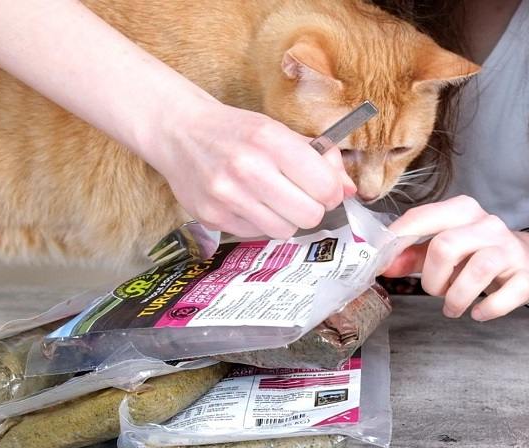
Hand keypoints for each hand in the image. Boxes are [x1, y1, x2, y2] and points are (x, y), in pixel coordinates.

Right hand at [145, 97, 355, 237]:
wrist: (179, 132)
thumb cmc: (237, 132)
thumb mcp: (279, 131)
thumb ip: (320, 158)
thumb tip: (350, 190)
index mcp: (270, 140)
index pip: (325, 186)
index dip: (331, 191)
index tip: (323, 188)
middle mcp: (248, 169)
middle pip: (309, 215)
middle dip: (312, 208)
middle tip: (301, 196)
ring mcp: (227, 196)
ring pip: (285, 230)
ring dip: (286, 218)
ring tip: (271, 198)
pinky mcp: (212, 217)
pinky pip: (256, 234)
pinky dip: (259, 222)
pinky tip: (247, 202)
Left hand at [383, 196, 528, 320]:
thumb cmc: (477, 254)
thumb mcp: (444, 247)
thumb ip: (412, 254)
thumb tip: (384, 264)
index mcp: (463, 211)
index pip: (423, 217)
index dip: (397, 239)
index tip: (379, 260)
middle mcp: (488, 225)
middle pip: (446, 246)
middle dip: (432, 279)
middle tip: (435, 291)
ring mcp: (509, 250)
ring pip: (476, 271)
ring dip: (455, 297)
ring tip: (452, 307)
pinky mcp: (525, 277)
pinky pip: (502, 298)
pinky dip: (485, 310)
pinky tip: (477, 312)